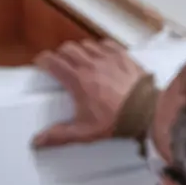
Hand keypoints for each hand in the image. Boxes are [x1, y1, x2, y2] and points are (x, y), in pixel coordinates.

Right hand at [32, 38, 146, 148]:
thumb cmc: (117, 120)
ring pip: (86, 45)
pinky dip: (100, 47)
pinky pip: (106, 44)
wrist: (146, 111)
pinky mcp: (123, 56)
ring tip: (79, 59)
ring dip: (79, 50)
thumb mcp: (85, 132)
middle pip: (68, 49)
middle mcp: (91, 65)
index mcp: (78, 80)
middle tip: (60, 63)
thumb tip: (39, 140)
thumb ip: (60, 135)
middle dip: (60, 54)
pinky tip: (100, 54)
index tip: (41, 62)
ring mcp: (108, 58)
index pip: (53, 62)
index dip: (44, 60)